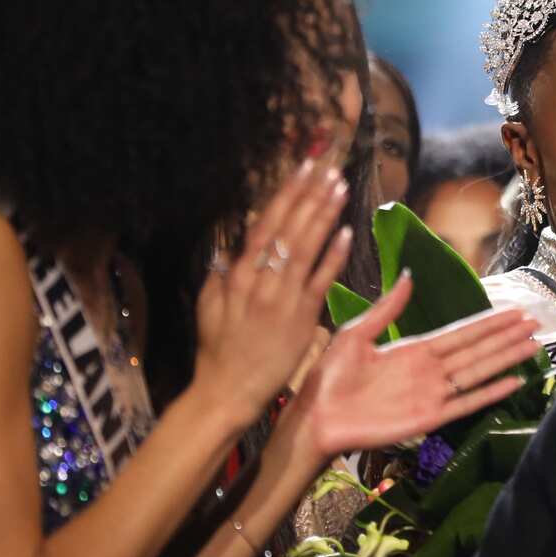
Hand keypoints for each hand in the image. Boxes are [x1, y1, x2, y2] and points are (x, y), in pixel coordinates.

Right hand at [193, 159, 351, 427]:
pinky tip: (347, 232)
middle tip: (329, 166)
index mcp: (238, 273)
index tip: (303, 168)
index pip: (266, 222)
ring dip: (324, 215)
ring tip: (340, 187)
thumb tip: (233, 242)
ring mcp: (283, 296)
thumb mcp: (209, 303)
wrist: (229, 390)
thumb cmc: (218, 348)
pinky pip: (320, 280)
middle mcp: (261, 279)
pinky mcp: (302, 316)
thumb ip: (221, 271)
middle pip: (289, 227)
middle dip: (310, 194)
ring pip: (306, 246)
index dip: (287, 193)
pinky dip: (333, 256)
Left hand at [292, 275, 540, 458]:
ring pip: (479, 371)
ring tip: (534, 345)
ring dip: (507, 358)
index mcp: (415, 349)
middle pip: (478, 349)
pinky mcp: (429, 418)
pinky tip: (514, 382)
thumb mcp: (355, 334)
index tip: (513, 308)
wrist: (316, 417)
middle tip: (536, 321)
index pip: (462, 332)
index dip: (489, 321)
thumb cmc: (329, 376)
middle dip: (507, 336)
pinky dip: (491, 393)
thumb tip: (409, 275)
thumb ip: (387, 309)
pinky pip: (466, 402)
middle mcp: (430, 370)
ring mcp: (433, 394)